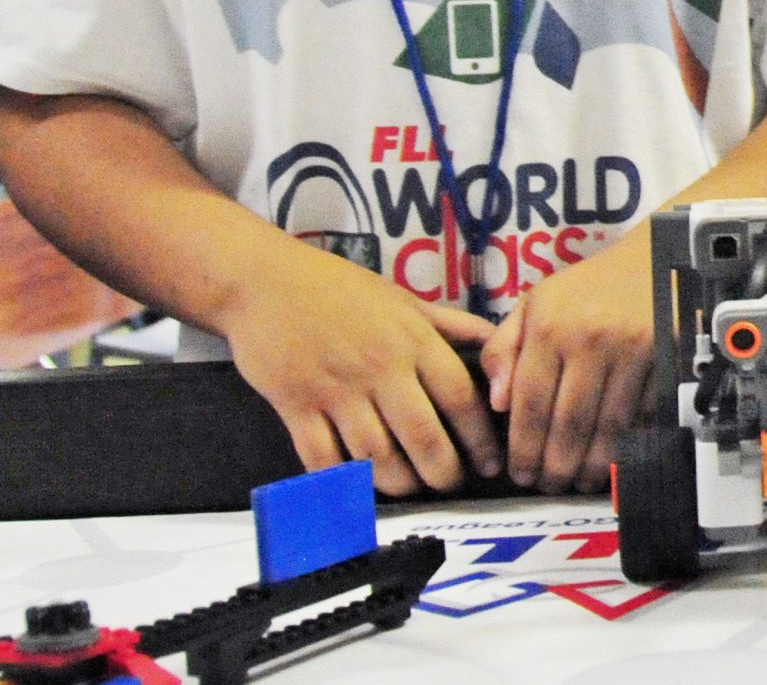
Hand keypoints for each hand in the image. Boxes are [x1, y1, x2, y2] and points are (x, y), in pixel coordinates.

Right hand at [218, 241, 499, 496]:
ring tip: (413, 489)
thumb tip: (496, 340)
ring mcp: (336, 390)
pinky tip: (358, 488)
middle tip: (452, 486)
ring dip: (399, 482)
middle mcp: (380, 368)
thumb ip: (451, 324)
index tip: (491, 462)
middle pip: (422, 436)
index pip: (460, 397)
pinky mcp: (295, 407)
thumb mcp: (403, 298)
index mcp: (412, 340)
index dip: (480, 437)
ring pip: (375, 455)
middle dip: (443, 472)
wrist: (264, 283)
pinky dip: (342, 480)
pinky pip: (323, 458)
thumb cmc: (338, 288)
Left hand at [482, 234, 654, 491]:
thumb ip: (503, 349)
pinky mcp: (666, 359)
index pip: (529, 403)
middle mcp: (590, 340)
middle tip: (550, 486)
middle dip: (557, 466)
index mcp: (550, 326)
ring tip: (579, 482)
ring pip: (609, 426)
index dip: (523, 448)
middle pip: (569, 423)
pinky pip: (644, 414)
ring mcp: (633, 351)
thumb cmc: (587, 287)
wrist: (652, 258)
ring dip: (592, 465)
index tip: (520, 474)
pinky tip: (614, 459)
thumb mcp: (533, 304)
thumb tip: (497, 404)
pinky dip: (629, 444)